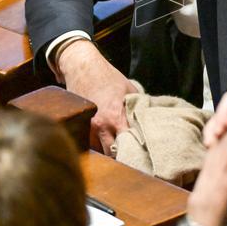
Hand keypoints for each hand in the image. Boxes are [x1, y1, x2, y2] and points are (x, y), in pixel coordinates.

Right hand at [57, 40, 136, 155]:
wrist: (82, 68)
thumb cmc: (108, 77)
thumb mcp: (130, 90)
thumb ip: (137, 109)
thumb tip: (148, 121)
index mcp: (115, 118)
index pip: (128, 144)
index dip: (136, 151)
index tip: (143, 154)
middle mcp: (99, 126)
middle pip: (112, 154)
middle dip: (122, 157)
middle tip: (132, 158)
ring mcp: (86, 128)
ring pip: (99, 151)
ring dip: (108, 153)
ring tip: (120, 153)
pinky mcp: (78, 127)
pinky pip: (89, 144)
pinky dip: (98, 146)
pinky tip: (106, 144)